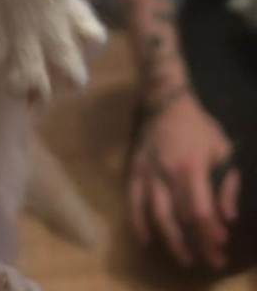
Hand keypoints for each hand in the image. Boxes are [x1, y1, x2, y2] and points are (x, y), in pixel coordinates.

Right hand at [128, 89, 239, 268]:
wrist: (165, 102)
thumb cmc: (198, 127)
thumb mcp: (223, 149)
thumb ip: (227, 183)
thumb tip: (228, 216)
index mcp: (191, 167)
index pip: (201, 210)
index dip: (211, 232)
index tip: (222, 246)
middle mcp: (167, 173)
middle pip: (181, 218)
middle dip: (197, 243)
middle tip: (210, 261)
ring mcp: (148, 172)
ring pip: (156, 213)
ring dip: (170, 239)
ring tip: (184, 258)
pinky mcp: (135, 170)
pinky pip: (133, 200)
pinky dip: (137, 222)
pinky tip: (145, 240)